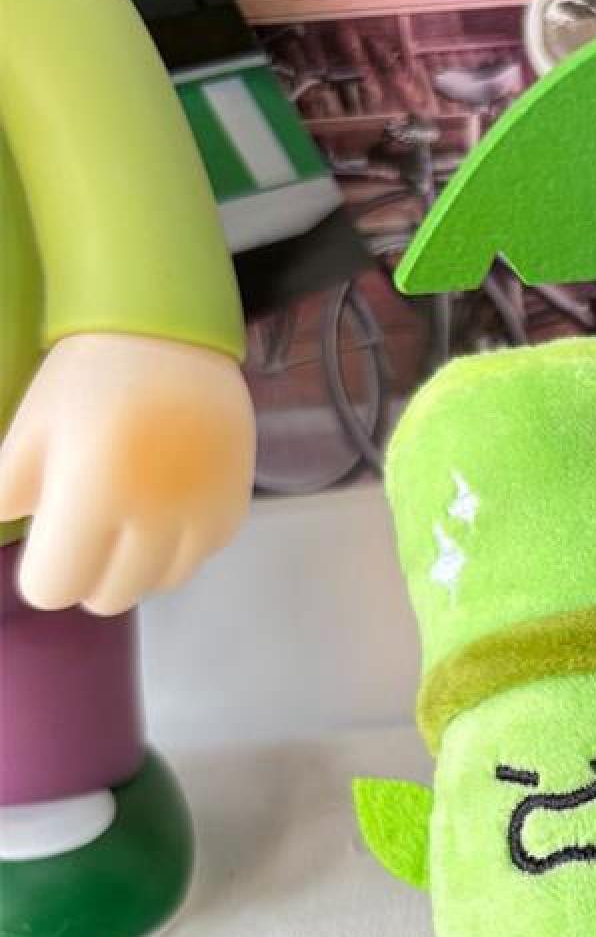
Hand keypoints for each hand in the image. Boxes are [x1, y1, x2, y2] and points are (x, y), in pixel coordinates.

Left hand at [0, 333, 254, 614]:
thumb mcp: (28, 430)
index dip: (42, 574)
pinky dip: (175, 549)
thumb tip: (6, 527)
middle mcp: (151, 518)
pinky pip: (196, 560)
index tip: (45, 545)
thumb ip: (6, 492)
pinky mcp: (232, 514)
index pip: (54, 588)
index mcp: (89, 496)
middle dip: (88, 574)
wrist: (172, 338)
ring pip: (158, 585)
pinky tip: (164, 510)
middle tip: (84, 533)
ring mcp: (199, 520)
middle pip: (109, 598)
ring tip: (126, 523)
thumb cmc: (87, 378)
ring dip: (135, 567)